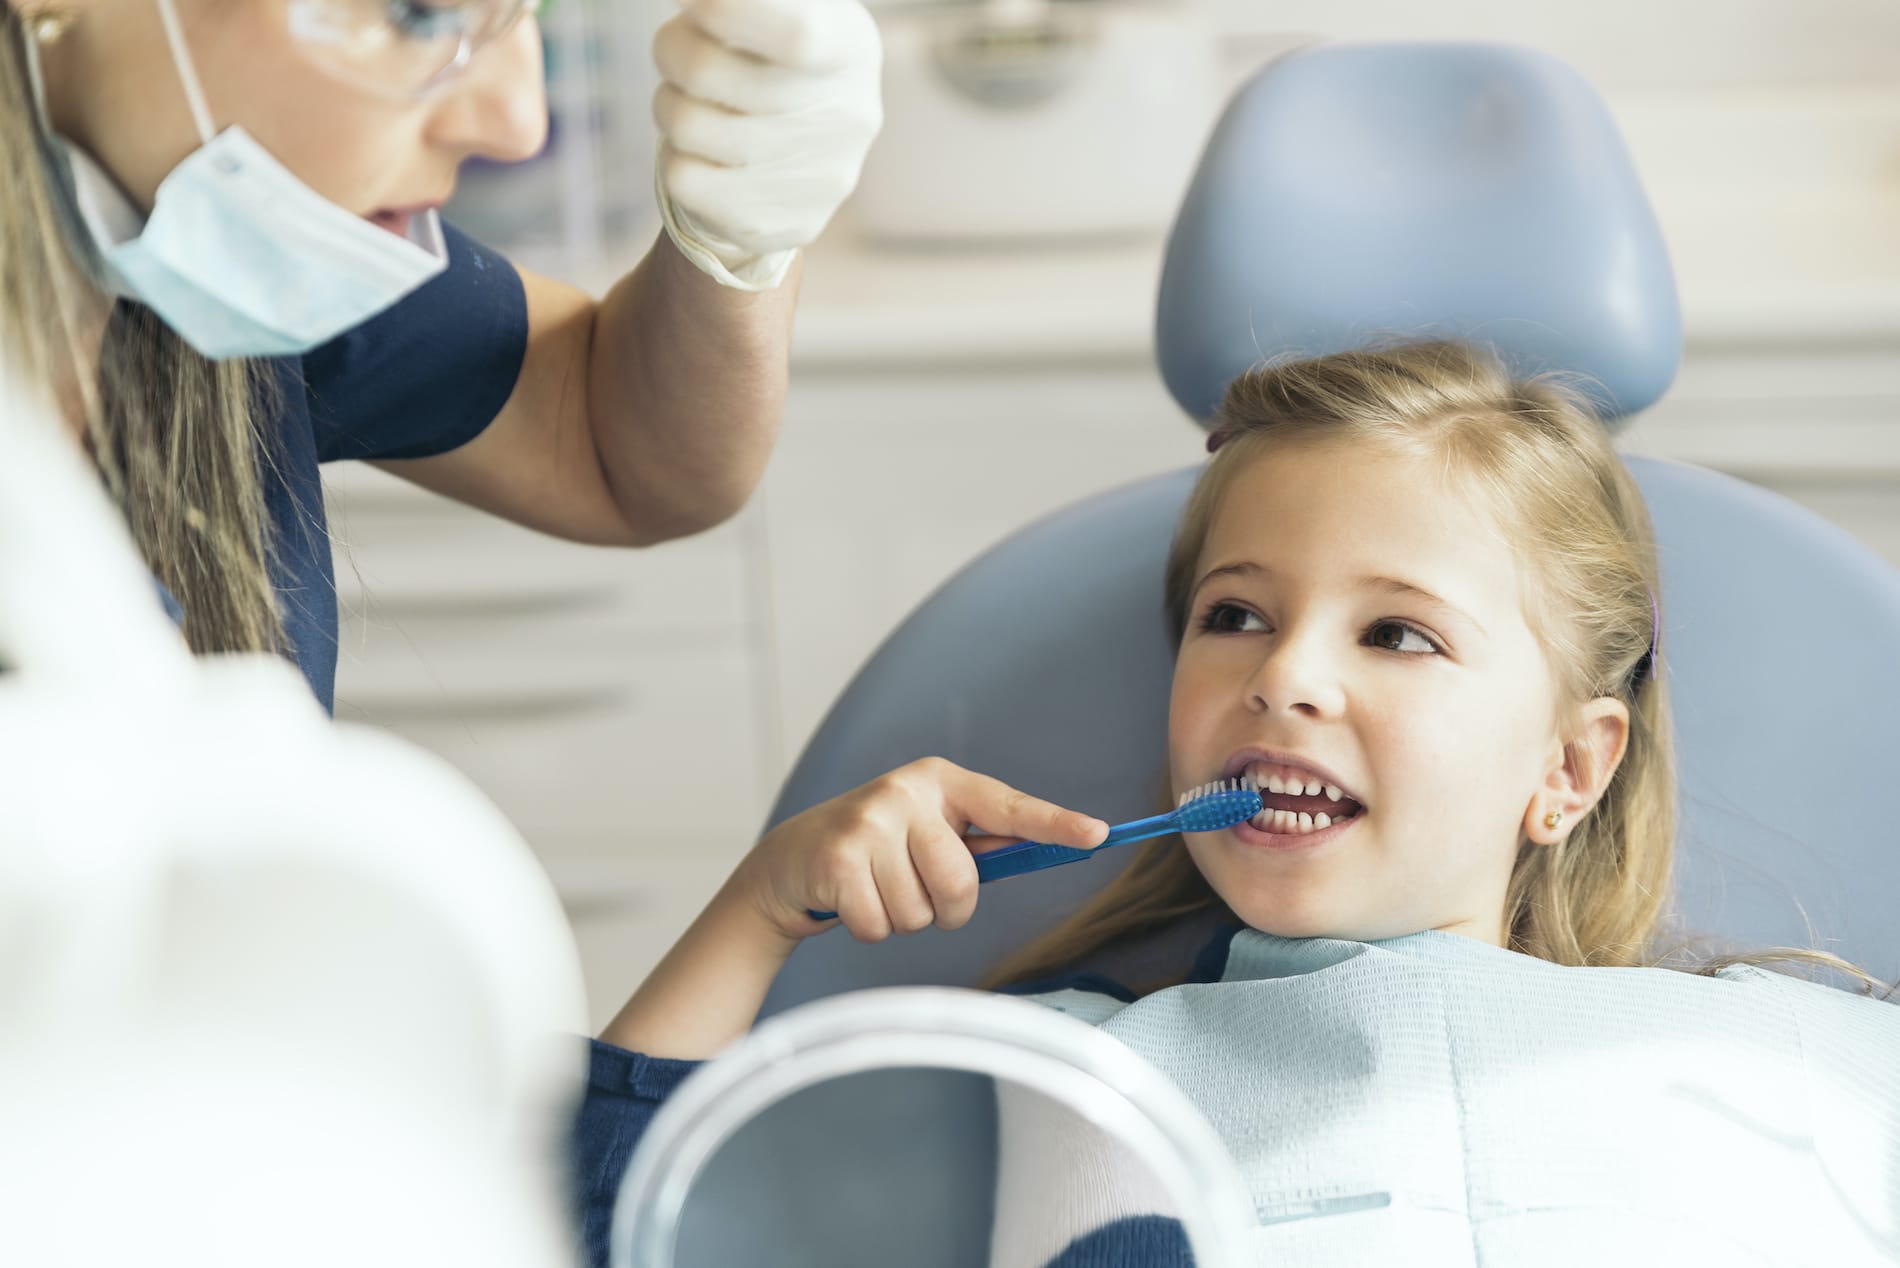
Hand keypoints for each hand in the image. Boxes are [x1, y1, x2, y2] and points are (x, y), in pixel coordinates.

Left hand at [652, 0, 883, 289]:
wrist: (802, 155)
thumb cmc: (775, 60)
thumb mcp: (776, 13)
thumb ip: (742, 5)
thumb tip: (695, 3)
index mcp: (850, 46)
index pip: (795, 35)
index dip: (728, 14)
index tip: (690, 3)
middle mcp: (850, 116)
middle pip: (709, 73)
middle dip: (672, 49)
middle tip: (676, 45)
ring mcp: (820, 178)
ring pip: (687, 126)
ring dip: (671, 105)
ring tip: (694, 102)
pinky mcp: (784, 225)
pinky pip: (683, 180)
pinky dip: (676, 157)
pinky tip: (704, 153)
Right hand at [734, 758, 1108, 943]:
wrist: (790, 861)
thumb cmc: (877, 852)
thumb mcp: (925, 833)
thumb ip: (977, 843)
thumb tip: (1041, 849)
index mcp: (940, 781)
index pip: (1008, 805)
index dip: (1055, 823)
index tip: (1099, 835)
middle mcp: (907, 791)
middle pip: (963, 882)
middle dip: (945, 907)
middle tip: (913, 890)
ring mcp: (870, 822)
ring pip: (922, 912)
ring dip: (904, 919)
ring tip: (876, 890)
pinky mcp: (839, 859)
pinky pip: (883, 926)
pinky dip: (871, 928)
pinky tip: (851, 901)